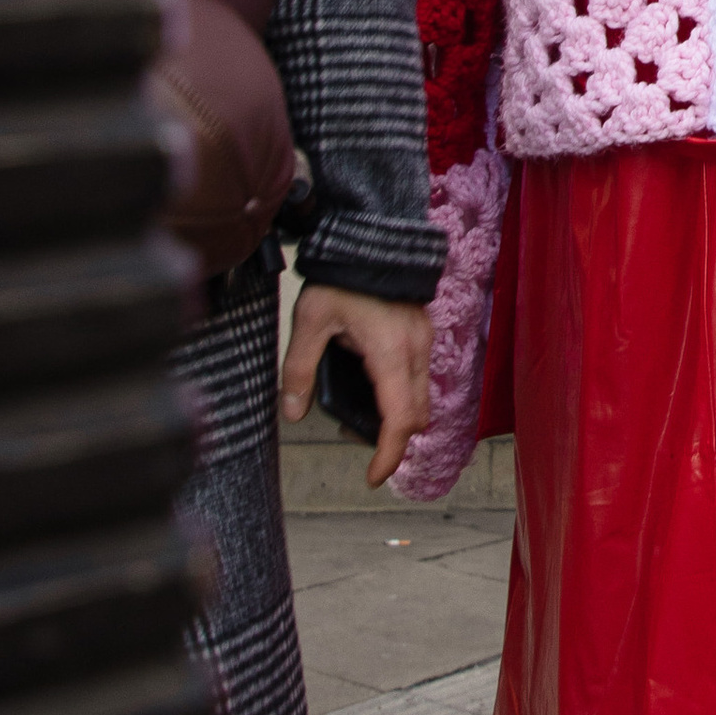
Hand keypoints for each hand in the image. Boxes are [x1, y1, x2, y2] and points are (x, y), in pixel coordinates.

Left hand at [282, 281, 432, 491]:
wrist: (369, 236)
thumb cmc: (340, 276)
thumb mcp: (310, 321)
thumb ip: (299, 370)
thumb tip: (292, 413)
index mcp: (390, 352)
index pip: (400, 420)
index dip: (388, 456)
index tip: (372, 478)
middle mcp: (415, 350)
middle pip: (418, 416)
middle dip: (392, 440)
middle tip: (356, 443)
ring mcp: (423, 341)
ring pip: (421, 398)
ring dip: (397, 417)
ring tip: (357, 414)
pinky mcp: (421, 333)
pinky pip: (418, 378)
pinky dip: (400, 395)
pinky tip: (370, 386)